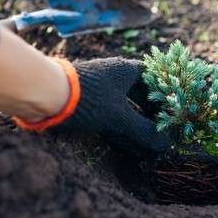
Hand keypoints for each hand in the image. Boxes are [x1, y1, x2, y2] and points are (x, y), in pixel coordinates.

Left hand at [52, 57, 169, 155]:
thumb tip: (164, 144)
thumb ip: (143, 131)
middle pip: (140, 93)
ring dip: (137, 124)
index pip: (152, 77)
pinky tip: (131, 146)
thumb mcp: (119, 116)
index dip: (164, 92)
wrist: (44, 96)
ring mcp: (100, 89)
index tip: (173, 107)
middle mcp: (114, 77)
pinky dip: (122, 130)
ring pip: (125, 107)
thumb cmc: (88, 99)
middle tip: (163, 126)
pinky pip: (112, 115)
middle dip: (151, 112)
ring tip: (149, 142)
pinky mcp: (89, 103)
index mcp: (125, 71)